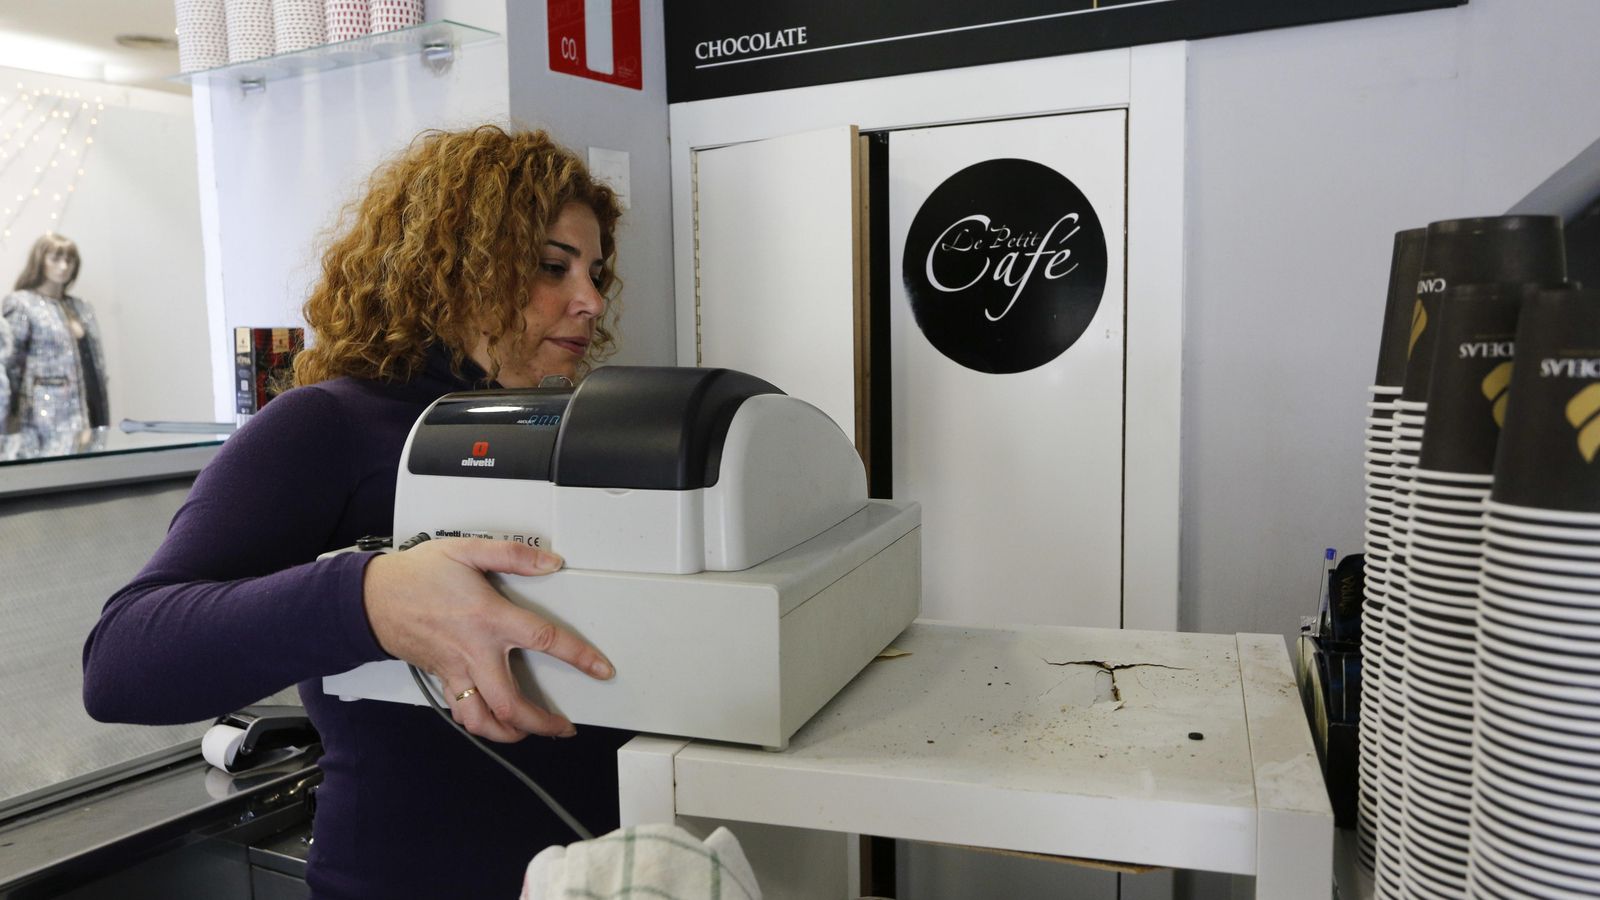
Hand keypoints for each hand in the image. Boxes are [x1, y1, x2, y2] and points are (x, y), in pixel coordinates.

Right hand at [361, 538, 613, 741]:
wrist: (370, 597)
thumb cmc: (416, 575)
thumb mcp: (467, 550)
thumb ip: (513, 555)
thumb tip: (550, 562)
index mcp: (489, 619)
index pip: (544, 640)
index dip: (577, 656)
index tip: (600, 669)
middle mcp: (473, 652)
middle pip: (511, 702)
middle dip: (541, 722)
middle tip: (563, 727)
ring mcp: (455, 670)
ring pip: (482, 719)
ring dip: (509, 733)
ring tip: (530, 733)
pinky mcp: (441, 678)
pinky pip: (461, 712)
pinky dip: (480, 724)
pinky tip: (494, 724)